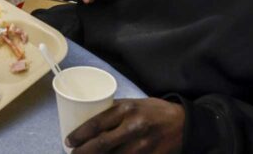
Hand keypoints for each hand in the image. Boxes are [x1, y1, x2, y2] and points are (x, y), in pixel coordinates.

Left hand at [68, 99, 183, 153]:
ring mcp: (143, 146)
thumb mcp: (134, 103)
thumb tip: (88, 115)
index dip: (80, 135)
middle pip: (101, 144)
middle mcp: (134, 127)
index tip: (68, 141)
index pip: (97, 124)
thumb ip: (114, 110)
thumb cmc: (154, 111)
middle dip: (83, 152)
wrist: (183, 123)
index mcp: (127, 109)